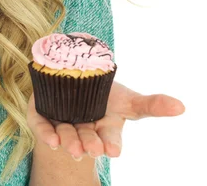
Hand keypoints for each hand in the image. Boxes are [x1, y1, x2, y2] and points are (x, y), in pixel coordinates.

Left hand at [27, 80, 184, 159]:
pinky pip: (41, 126)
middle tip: (90, 150)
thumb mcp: (128, 97)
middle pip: (87, 140)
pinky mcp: (41, 115)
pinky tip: (51, 140)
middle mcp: (83, 128)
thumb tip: (180, 107)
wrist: (73, 72)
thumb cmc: (104, 91)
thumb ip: (151, 104)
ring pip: (65, 135)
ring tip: (72, 148)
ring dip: (69, 142)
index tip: (113, 150)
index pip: (110, 140)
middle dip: (89, 145)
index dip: (112, 144)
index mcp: (104, 128)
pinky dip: (45, 133)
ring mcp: (62, 122)